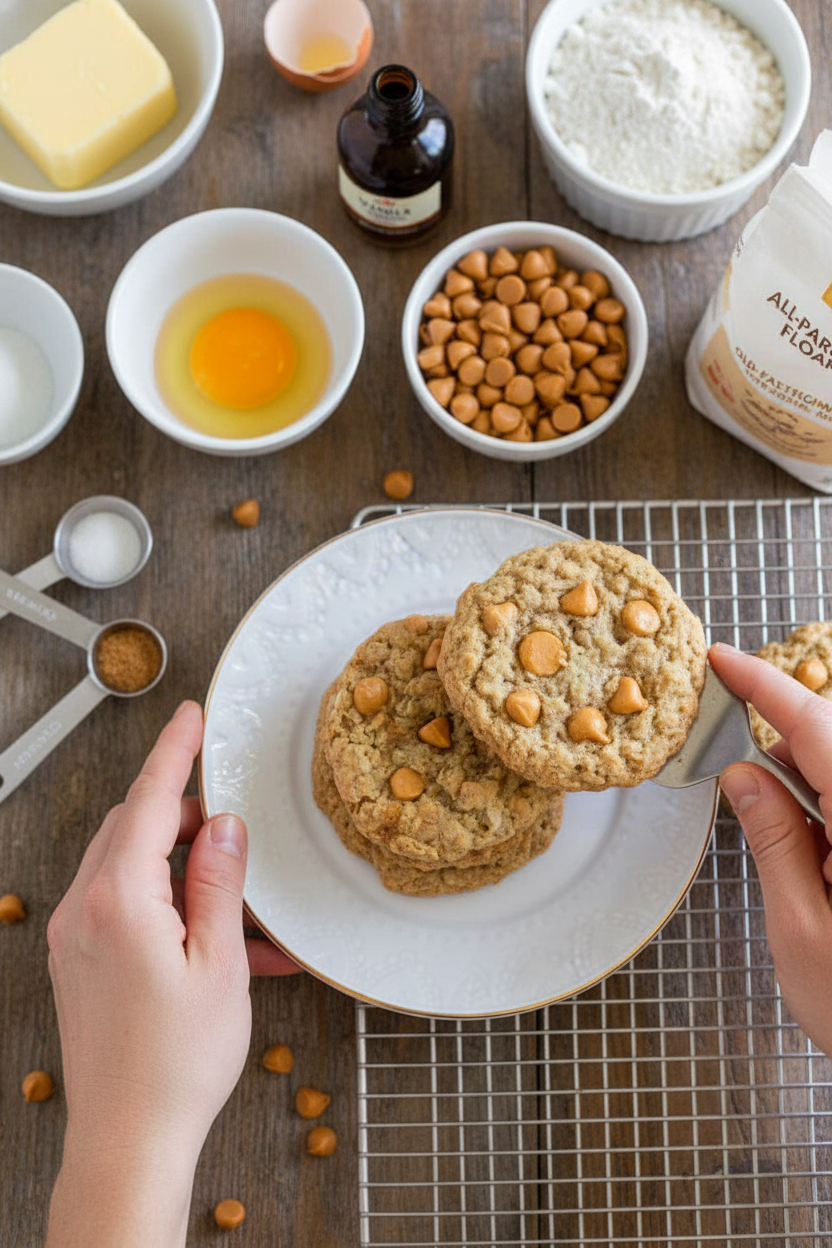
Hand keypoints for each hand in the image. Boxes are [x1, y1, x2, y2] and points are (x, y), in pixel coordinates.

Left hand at [46, 700, 297, 1247]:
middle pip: (132, 828)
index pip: (148, 801)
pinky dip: (165, 903)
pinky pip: (121, 906)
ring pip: (125, 864)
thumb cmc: (176, 1063)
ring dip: (176, 863)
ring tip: (232, 898)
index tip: (189, 717)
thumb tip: (224, 825)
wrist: (128, 1141)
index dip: (173, 752)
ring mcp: (76, 938)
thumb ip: (220, 883)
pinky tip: (214, 938)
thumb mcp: (221, 963)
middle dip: (181, 815)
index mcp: (120, 900)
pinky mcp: (80, 964)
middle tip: (230, 829)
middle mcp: (85, 910)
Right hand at [709, 643, 831, 1055]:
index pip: (817, 729)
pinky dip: (828, 801)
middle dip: (784, 736)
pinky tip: (811, 839)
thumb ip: (776, 842)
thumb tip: (745, 775)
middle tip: (735, 758)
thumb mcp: (802, 930)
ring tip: (783, 827)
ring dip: (810, 774)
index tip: (723, 660)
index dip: (765, 685)